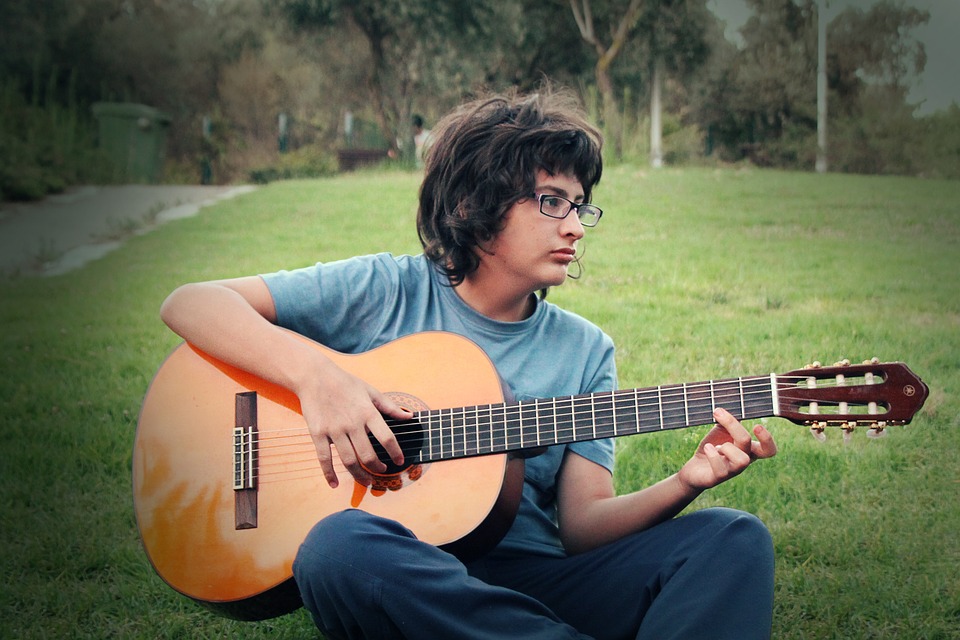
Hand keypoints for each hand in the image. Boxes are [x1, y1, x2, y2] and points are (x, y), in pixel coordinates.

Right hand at [298, 365, 410, 488]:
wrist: (315, 377)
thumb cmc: (345, 383)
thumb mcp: (370, 391)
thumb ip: (390, 407)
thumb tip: (409, 417)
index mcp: (367, 412)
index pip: (386, 438)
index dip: (395, 453)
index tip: (400, 462)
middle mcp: (352, 423)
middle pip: (368, 455)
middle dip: (377, 468)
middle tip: (382, 471)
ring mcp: (334, 430)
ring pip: (349, 461)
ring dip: (359, 475)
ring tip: (366, 481)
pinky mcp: (318, 433)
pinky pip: (324, 459)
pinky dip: (329, 474)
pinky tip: (335, 484)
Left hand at [677, 407, 777, 492]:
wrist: (693, 468)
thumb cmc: (711, 448)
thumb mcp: (720, 431)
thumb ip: (728, 420)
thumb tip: (731, 407)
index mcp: (748, 449)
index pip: (769, 450)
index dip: (767, 439)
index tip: (756, 425)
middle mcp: (744, 460)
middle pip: (750, 445)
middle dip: (737, 430)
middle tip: (719, 415)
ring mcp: (732, 471)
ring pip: (742, 460)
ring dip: (727, 448)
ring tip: (717, 446)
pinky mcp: (718, 477)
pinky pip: (720, 467)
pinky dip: (712, 454)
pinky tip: (707, 449)